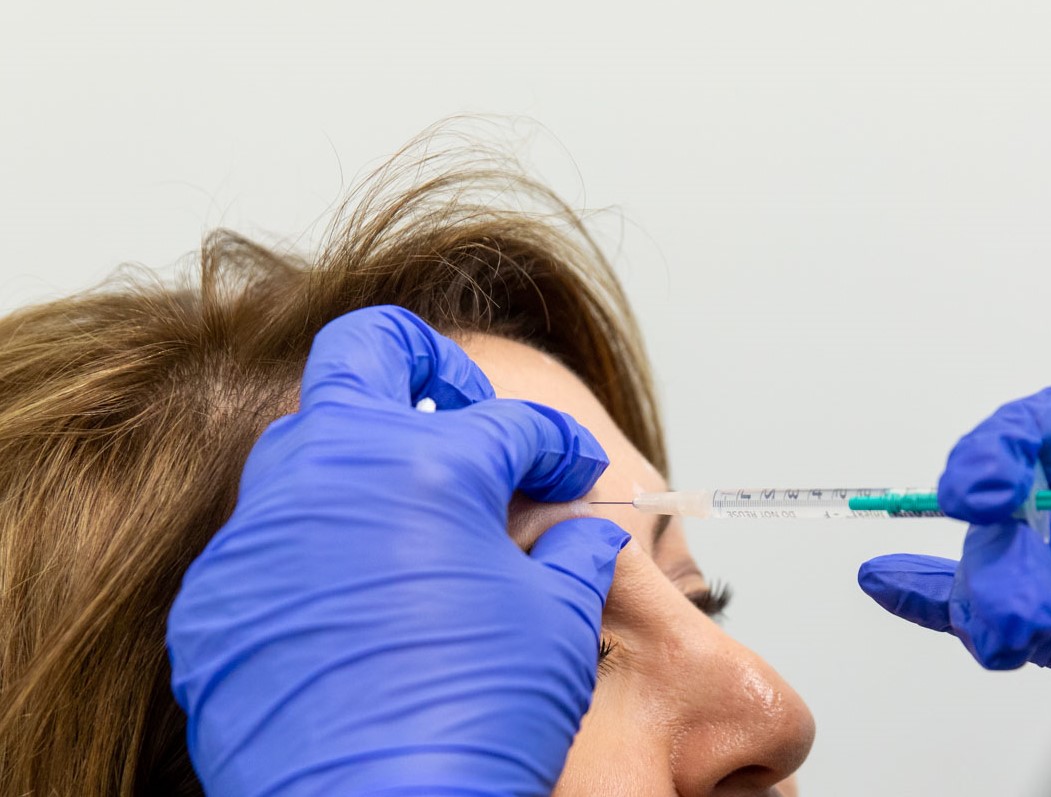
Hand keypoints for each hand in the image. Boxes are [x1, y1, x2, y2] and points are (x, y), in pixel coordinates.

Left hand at [167, 306, 627, 795]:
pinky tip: (361, 598)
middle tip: (466, 413)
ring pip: (304, 444)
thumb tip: (581, 534)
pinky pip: (267, 538)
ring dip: (367, 459)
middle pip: (364, 350)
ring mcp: (259, 530)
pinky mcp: (216, 594)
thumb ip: (572, 554)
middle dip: (425, 361)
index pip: (509, 421)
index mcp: (428, 466)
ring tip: (418, 515)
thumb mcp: (556, 624)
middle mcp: (330, 474)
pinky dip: (318, 546)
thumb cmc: (477, 718)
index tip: (573, 475)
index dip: (557, 445)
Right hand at [858, 382, 1050, 713]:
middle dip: (1005, 558)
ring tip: (1005, 637)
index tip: (981, 490)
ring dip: (985, 599)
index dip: (1007, 449)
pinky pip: (982, 604)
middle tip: (1020, 614)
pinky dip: (930, 595)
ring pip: (997, 567)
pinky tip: (887, 580)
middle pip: (1019, 509)